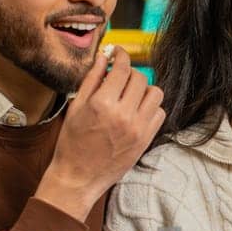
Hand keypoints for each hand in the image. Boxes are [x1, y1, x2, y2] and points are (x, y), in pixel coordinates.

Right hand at [37, 46, 164, 220]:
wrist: (78, 177)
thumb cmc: (72, 143)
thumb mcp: (76, 107)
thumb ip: (92, 79)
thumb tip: (104, 57)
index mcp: (102, 103)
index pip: (122, 68)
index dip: (121, 55)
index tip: (118, 53)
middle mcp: (123, 114)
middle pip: (140, 78)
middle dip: (130, 73)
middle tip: (120, 77)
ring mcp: (138, 128)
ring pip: (155, 93)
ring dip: (144, 89)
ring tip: (130, 95)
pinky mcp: (146, 140)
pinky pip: (159, 113)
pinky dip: (151, 108)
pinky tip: (136, 111)